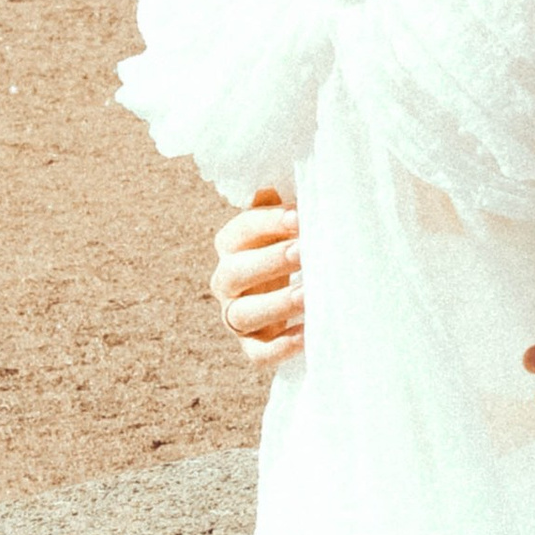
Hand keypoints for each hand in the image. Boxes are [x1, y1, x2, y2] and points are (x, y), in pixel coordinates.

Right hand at [211, 198, 303, 372]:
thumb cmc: (293, 246)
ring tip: (309, 294)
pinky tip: (306, 335)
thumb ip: (283, 203)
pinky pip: (258, 354)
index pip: (240, 231)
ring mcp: (234, 316)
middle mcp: (225, 281)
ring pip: (242, 315)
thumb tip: (280, 181)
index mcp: (231, 245)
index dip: (267, 223)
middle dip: (270, 261)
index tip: (299, 217)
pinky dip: (280, 348)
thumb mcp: (287, 223)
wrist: (293, 294)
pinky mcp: (252, 347)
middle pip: (234, 273)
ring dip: (276, 305)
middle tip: (304, 251)